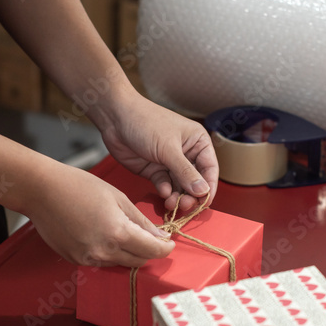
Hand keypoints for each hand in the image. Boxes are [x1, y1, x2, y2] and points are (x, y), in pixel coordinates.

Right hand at [25, 161, 173, 266]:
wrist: (41, 191)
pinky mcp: (75, 260)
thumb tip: (160, 236)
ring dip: (128, 252)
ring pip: (119, 263)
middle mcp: (103, 251)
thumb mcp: (117, 198)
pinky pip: (101, 261)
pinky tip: (102, 234)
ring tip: (123, 232)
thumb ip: (141, 220)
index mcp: (117, 233)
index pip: (152, 251)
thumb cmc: (78, 186)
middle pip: (138, 261)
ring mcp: (87, 259)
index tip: (169, 243)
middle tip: (150, 237)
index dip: (165, 249)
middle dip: (148, 251)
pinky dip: (109, 252)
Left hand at [95, 89, 218, 212]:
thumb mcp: (168, 148)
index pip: (210, 169)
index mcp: (198, 142)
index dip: (209, 187)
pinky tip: (162, 193)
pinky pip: (165, 185)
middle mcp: (187, 153)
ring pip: (180, 186)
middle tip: (184, 206)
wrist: (115, 118)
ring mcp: (170, 163)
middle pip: (195, 181)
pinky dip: (165, 191)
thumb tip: (203, 191)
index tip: (204, 203)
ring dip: (177, 197)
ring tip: (171, 203)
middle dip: (191, 195)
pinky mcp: (155, 170)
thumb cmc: (145, 122)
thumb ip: (185, 172)